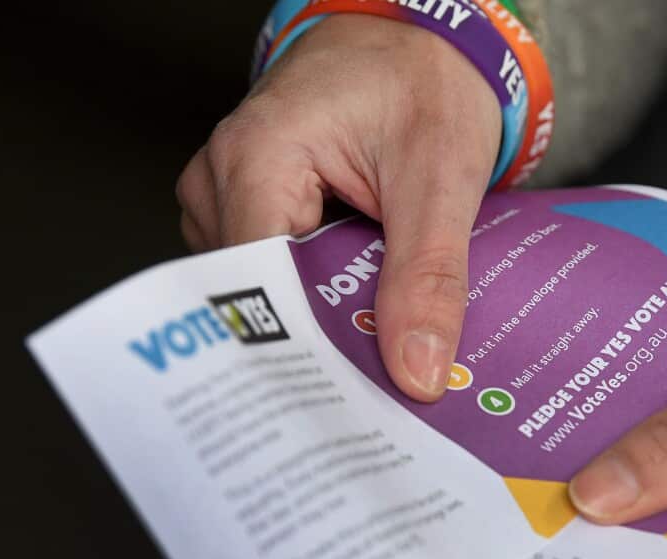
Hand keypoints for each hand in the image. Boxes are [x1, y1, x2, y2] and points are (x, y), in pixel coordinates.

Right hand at [176, 15, 500, 400]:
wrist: (424, 41)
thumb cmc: (425, 84)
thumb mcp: (442, 180)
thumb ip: (428, 277)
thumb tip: (415, 370)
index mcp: (256, 157)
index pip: (256, 288)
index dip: (302, 354)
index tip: (348, 408)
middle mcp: (224, 177)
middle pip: (254, 296)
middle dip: (316, 349)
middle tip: (377, 400)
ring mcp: (232, 192)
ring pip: (265, 291)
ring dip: (320, 324)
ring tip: (377, 361)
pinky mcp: (256, 204)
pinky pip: (277, 271)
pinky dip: (320, 297)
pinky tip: (363, 319)